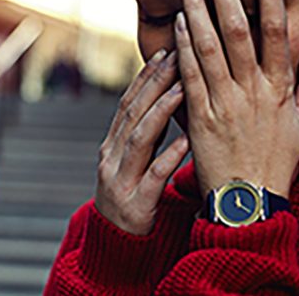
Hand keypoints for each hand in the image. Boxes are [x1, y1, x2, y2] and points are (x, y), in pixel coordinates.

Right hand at [95, 49, 189, 235]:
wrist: (116, 248)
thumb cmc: (134, 199)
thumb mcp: (134, 163)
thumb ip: (147, 134)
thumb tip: (169, 96)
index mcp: (112, 145)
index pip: (129, 102)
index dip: (146, 75)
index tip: (167, 50)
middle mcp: (111, 157)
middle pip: (132, 112)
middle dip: (155, 82)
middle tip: (178, 54)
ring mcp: (119, 180)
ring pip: (139, 138)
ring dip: (161, 110)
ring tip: (184, 86)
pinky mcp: (135, 205)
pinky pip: (153, 177)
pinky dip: (169, 157)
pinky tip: (187, 142)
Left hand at [175, 0, 298, 198]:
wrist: (248, 204)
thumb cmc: (276, 163)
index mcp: (280, 89)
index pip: (278, 32)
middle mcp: (253, 91)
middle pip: (239, 30)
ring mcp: (225, 103)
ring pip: (210, 47)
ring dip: (198, 9)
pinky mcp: (199, 117)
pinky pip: (190, 75)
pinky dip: (183, 47)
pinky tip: (178, 22)